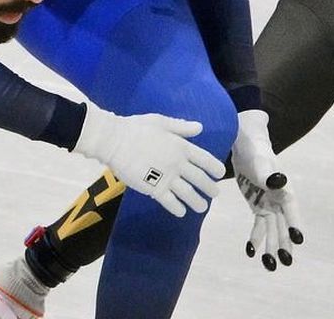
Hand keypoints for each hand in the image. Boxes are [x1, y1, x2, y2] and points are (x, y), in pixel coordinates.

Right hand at [73, 105, 225, 217]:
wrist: (114, 140)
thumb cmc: (136, 128)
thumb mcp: (160, 122)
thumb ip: (181, 127)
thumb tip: (200, 127)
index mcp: (181, 146)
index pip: (205, 160)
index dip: (215, 168)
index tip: (220, 174)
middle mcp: (177, 163)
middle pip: (200, 179)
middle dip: (210, 188)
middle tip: (214, 194)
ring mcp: (166, 177)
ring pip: (188, 193)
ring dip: (197, 202)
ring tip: (202, 208)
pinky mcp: (153, 188)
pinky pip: (170, 202)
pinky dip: (177, 208)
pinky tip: (181, 212)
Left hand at [232, 109, 303, 269]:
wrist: (244, 143)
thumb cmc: (255, 148)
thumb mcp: (260, 159)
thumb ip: (269, 172)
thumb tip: (279, 181)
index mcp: (285, 189)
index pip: (292, 209)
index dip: (295, 224)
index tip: (298, 240)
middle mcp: (280, 200)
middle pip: (283, 225)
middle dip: (284, 244)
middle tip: (286, 263)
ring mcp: (269, 204)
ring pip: (272, 229)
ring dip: (271, 246)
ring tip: (271, 266)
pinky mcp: (257, 205)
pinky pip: (259, 225)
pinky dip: (255, 238)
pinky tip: (251, 252)